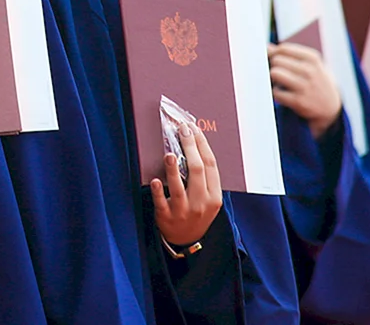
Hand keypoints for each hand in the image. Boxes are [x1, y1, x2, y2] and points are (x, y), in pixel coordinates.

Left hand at [151, 124, 222, 248]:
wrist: (187, 241)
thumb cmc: (197, 212)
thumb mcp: (208, 198)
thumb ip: (204, 177)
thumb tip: (194, 144)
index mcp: (214, 196)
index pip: (210, 165)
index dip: (201, 144)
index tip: (193, 128)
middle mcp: (201, 203)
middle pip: (197, 171)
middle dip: (190, 147)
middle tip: (182, 129)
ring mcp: (184, 211)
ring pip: (179, 188)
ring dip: (173, 169)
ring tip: (169, 153)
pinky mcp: (167, 218)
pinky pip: (162, 203)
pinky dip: (159, 192)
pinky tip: (155, 181)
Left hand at [267, 42, 342, 138]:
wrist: (330, 105)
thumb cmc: (316, 79)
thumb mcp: (310, 63)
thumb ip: (290, 53)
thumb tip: (268, 48)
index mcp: (312, 58)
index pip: (284, 48)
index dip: (274, 53)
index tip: (274, 59)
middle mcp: (310, 71)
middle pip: (277, 60)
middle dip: (273, 65)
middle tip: (277, 71)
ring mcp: (304, 87)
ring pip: (275, 73)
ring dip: (273, 77)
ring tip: (278, 81)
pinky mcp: (298, 102)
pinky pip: (276, 92)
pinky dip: (276, 92)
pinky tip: (282, 93)